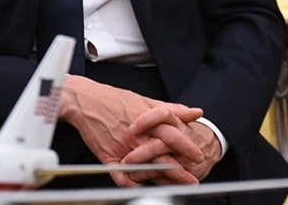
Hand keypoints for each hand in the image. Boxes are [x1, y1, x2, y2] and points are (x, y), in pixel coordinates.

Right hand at [59, 76, 205, 185]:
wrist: (87, 101)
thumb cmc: (117, 100)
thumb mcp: (148, 101)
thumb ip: (173, 110)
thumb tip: (196, 112)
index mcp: (149, 121)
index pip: (174, 135)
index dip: (188, 147)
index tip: (200, 156)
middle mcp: (138, 135)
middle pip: (162, 155)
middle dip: (180, 170)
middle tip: (193, 179)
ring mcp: (123, 147)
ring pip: (145, 168)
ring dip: (161, 179)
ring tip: (174, 188)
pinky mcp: (108, 157)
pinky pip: (122, 176)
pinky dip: (132, 183)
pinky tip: (142, 187)